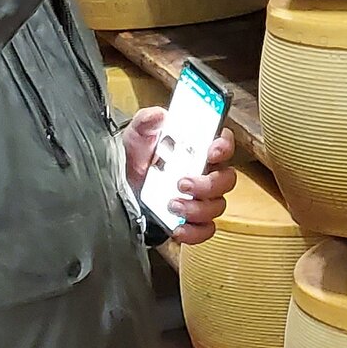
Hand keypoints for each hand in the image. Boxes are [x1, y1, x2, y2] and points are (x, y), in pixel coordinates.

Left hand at [125, 106, 236, 245]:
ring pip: (217, 206)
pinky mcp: (191, 221)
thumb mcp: (137, 134)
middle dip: (208, 184)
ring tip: (172, 204)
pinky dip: (194, 232)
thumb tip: (159, 115)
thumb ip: (147, 121)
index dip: (224, 147)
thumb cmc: (135, 158)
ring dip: (197, 208)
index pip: (224, 144)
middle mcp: (205, 173)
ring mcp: (200, 199)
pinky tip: (178, 228)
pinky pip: (205, 230)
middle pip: (226, 180)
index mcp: (199, 150)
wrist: (120, 188)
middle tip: (182, 183)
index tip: (211, 152)